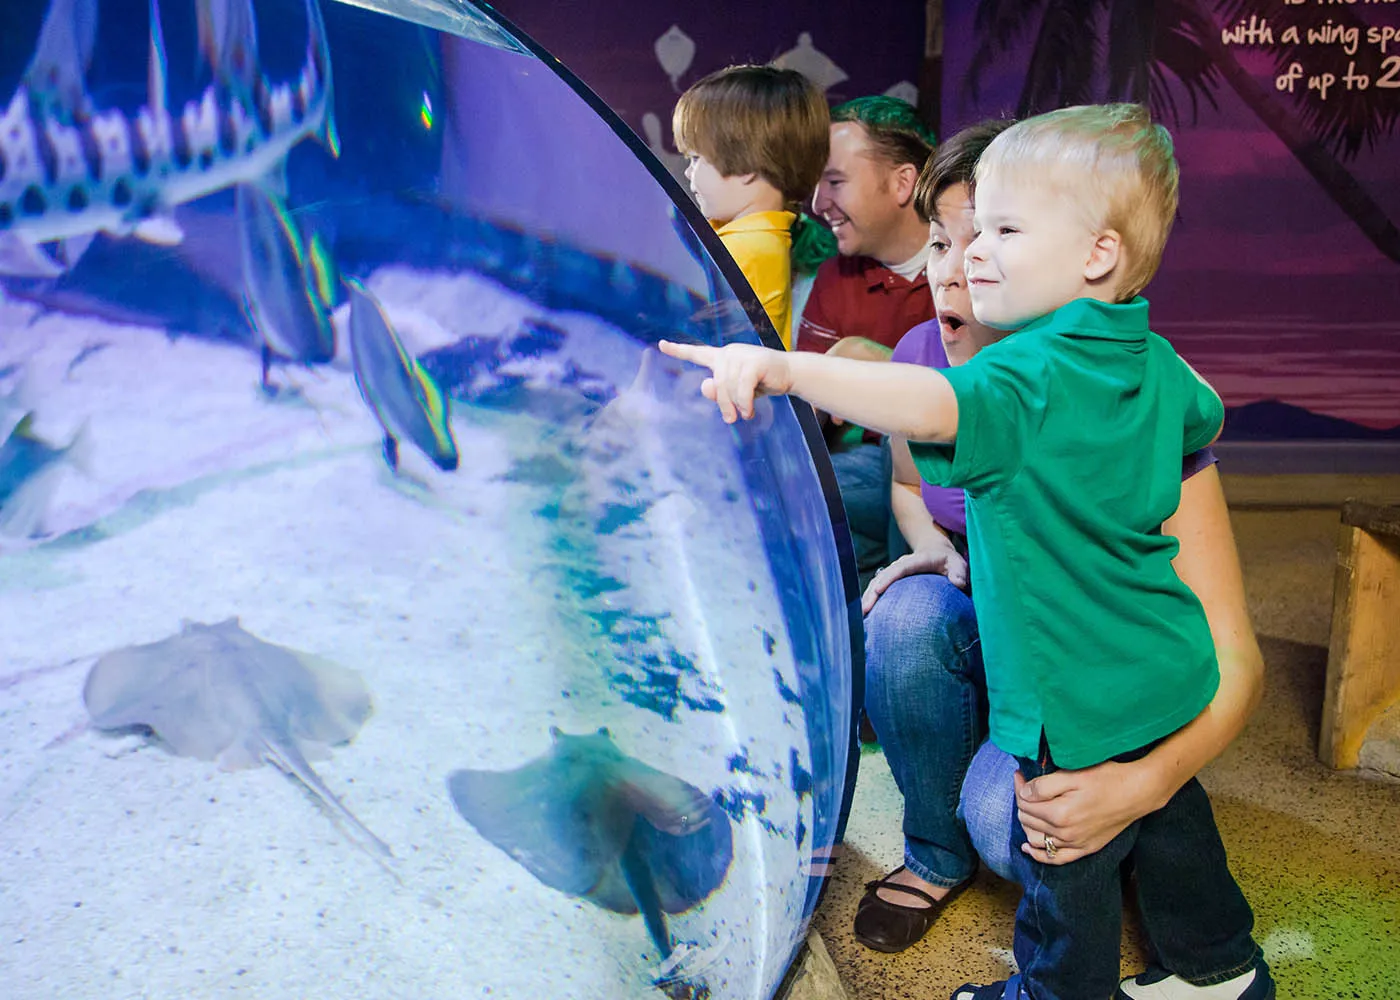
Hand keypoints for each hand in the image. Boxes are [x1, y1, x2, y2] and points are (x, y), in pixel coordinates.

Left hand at [658, 340, 792, 422]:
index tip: (661, 345)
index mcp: (722, 358)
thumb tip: (705, 385)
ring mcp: (742, 355)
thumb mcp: (737, 391)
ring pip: (728, 387)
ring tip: (745, 414)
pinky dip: (745, 402)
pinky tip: (749, 410)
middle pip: (716, 383)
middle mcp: (729, 353)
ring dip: (736, 405)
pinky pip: (742, 388)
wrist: (789, 374)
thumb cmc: (761, 382)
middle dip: (723, 404)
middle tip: (731, 420)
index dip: (678, 350)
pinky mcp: (755, 361)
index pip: (697, 353)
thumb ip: (719, 392)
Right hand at [861, 544, 968, 613]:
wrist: (936, 551)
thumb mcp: (958, 563)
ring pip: (877, 584)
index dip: (888, 578)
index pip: (900, 568)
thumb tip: (958, 583)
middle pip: (882, 577)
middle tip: (863, 609)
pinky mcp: (892, 582)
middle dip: (871, 592)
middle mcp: (901, 566)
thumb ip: (959, 571)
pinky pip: (879, 589)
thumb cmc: (948, 561)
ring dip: (868, 598)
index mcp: (916, 561)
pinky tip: (866, 616)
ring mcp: (894, 573)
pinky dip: (871, 600)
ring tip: (860, 615)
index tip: (878, 589)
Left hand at [1015, 760, 1164, 864]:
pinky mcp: (1086, 849)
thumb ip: (1044, 786)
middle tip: (1025, 786)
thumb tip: (1024, 793)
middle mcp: (1065, 834)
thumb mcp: (1073, 775)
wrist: (1137, 793)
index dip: (1019, 787)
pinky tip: (1029, 847)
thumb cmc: (1107, 779)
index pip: (1025, 802)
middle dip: (1022, 802)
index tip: (1019, 775)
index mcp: (1060, 814)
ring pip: (1036, 839)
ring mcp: (1076, 844)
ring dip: (1027, 823)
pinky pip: (1055, 859)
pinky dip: (1038, 854)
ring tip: (1028, 808)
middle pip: (1028, 819)